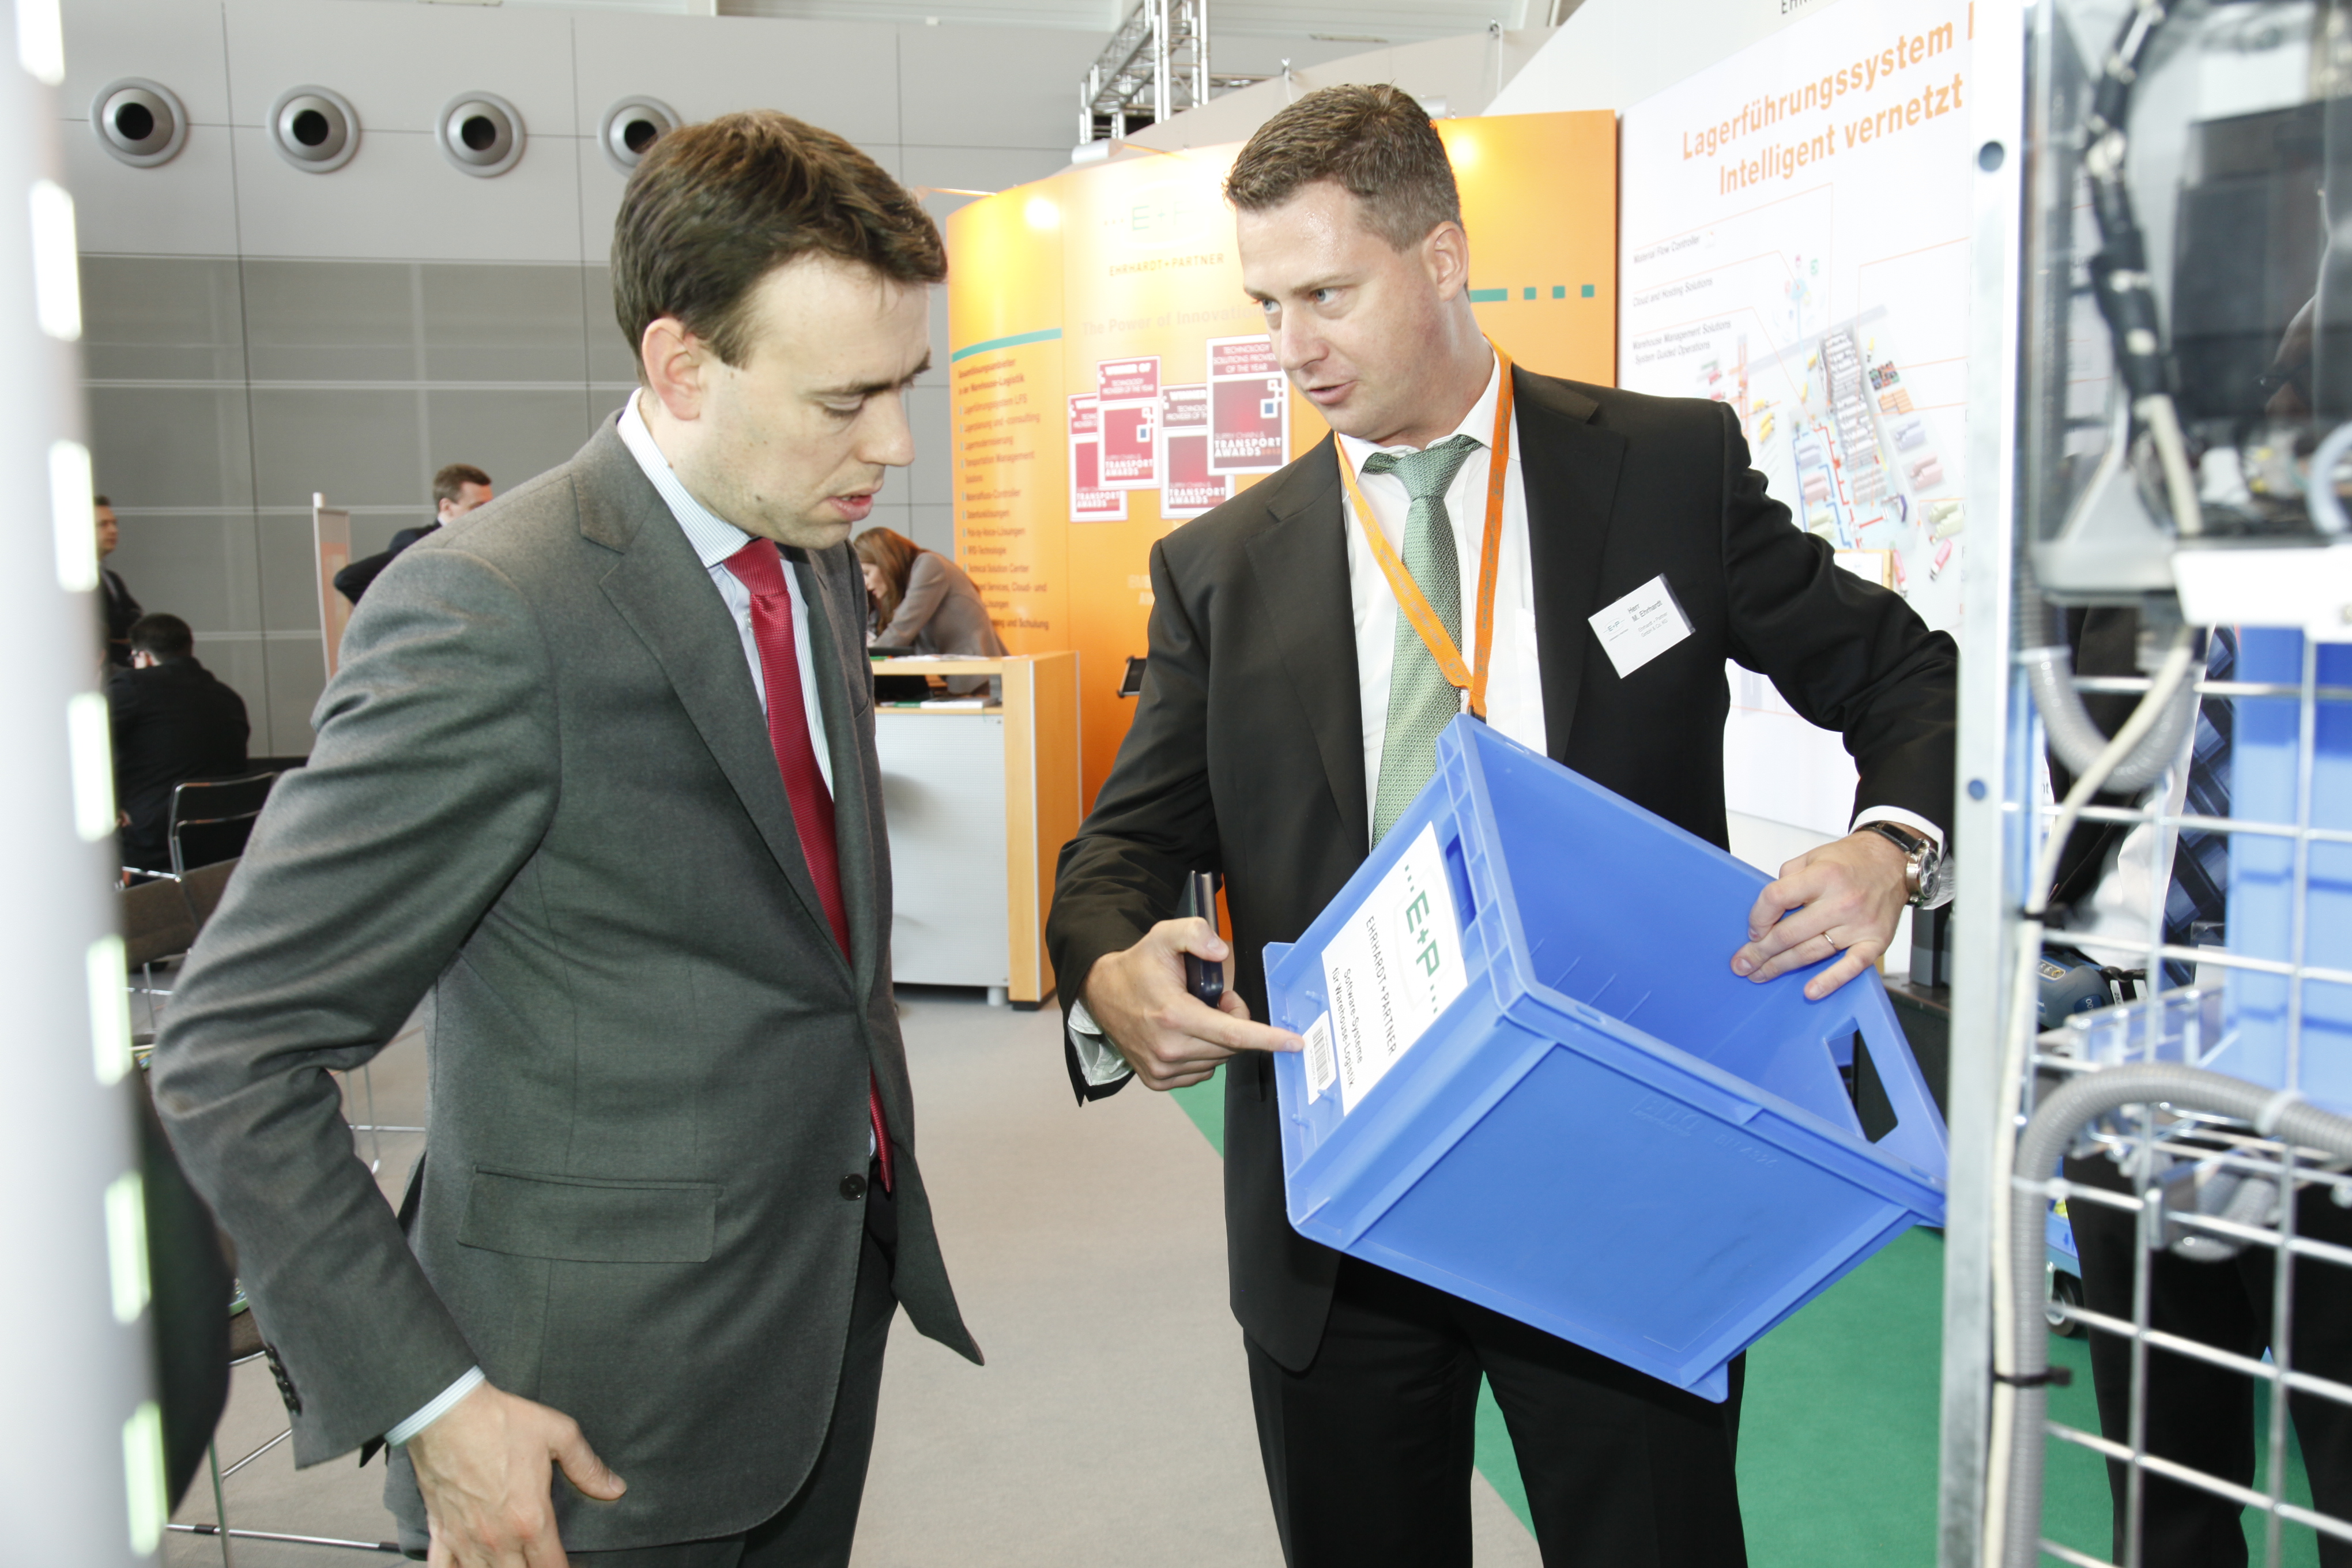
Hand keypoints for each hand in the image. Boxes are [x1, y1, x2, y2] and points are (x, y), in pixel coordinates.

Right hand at [406, 1380, 624, 1567]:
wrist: (447, 1412)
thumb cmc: (500, 1421)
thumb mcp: (559, 1434)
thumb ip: (587, 1467)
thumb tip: (614, 1488)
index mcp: (531, 1520)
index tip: (567, 1566)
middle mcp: (498, 1539)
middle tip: (539, 1561)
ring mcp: (466, 1540)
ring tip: (511, 1564)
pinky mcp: (440, 1532)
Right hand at [1082, 917, 1300, 1091]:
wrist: (1102, 993)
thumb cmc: (1138, 966)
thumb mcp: (1164, 935)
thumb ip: (1195, 934)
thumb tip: (1221, 952)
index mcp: (1174, 1015)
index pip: (1232, 1033)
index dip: (1267, 1037)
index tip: (1294, 1043)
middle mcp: (1168, 1048)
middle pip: (1231, 1045)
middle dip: (1235, 1021)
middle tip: (1216, 998)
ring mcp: (1161, 1068)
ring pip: (1219, 1059)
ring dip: (1219, 1038)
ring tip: (1197, 1013)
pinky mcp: (1158, 1080)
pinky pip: (1202, 1071)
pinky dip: (1204, 1053)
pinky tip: (1187, 1034)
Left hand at [1730, 830, 1910, 1000]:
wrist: (1894, 862)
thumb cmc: (1852, 860)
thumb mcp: (1814, 856)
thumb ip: (1787, 878)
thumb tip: (1768, 909)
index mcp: (1823, 876)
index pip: (1776, 899)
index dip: (1758, 917)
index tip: (1752, 929)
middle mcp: (1842, 901)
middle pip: (1789, 933)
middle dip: (1760, 951)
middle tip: (1742, 964)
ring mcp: (1859, 924)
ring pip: (1811, 952)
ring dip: (1781, 967)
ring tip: (1760, 975)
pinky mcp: (1875, 941)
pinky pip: (1850, 966)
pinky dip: (1830, 981)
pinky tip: (1811, 991)